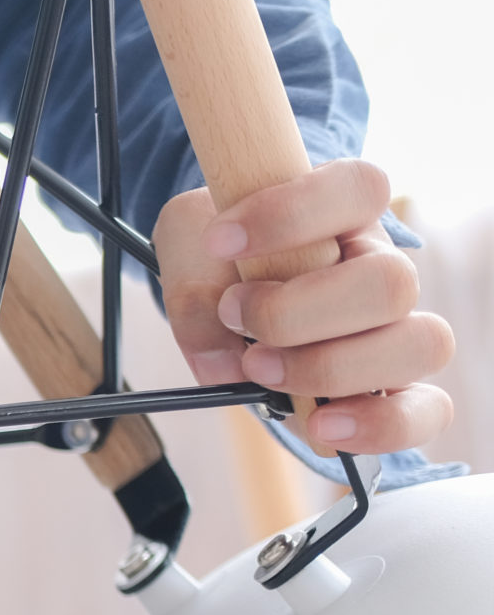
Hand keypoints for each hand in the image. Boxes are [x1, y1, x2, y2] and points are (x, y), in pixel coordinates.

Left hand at [157, 159, 452, 452]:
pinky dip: (380, 426)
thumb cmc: (219, 263)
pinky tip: (323, 425)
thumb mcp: (189, 251)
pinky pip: (425, 412)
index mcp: (344, 216)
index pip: (360, 189)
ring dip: (329, 367)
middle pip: (392, 282)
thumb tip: (224, 357)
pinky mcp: (389, 389)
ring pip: (419, 344)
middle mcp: (380, 269)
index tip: (220, 238)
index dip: (292, 213)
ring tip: (258, 368)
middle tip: (235, 317)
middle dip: (296, 312)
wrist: (228, 304)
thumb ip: (194, 287)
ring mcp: (393, 329)